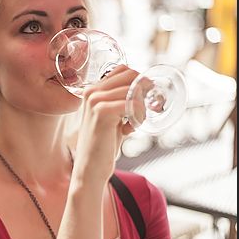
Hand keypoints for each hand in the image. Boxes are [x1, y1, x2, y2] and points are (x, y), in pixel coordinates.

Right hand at [72, 65, 138, 183]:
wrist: (90, 169)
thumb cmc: (103, 145)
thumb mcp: (112, 119)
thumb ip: (121, 104)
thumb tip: (145, 91)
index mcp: (93, 90)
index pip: (123, 70)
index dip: (140, 81)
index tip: (146, 97)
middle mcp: (92, 91)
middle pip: (130, 75)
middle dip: (145, 90)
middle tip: (147, 108)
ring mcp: (95, 101)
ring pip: (134, 90)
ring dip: (142, 107)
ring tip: (135, 124)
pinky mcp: (102, 112)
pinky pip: (133, 104)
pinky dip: (138, 117)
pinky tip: (130, 130)